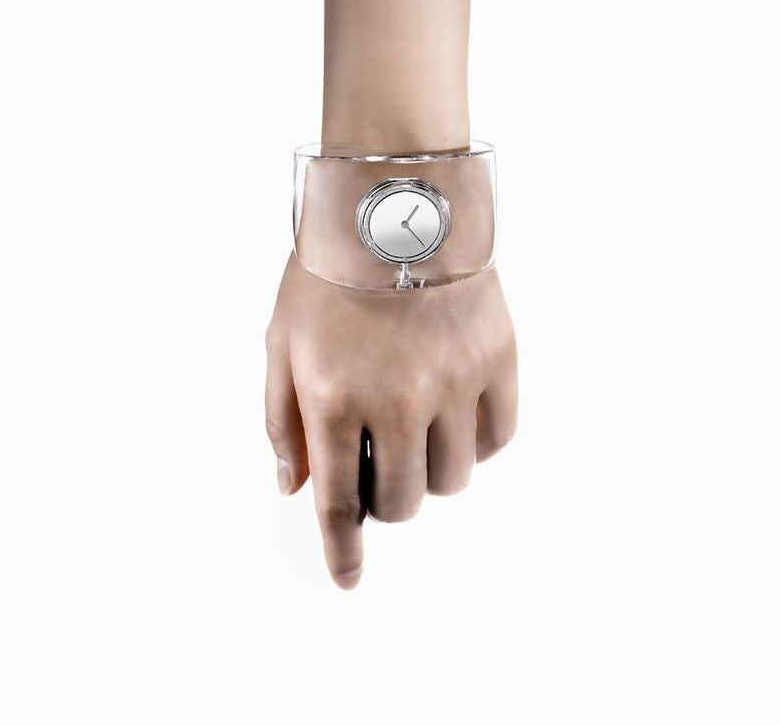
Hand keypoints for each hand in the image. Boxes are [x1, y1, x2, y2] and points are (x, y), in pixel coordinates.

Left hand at [265, 254, 517, 588]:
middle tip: (381, 463)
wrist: (395, 202)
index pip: (339, 503)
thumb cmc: (329, 272)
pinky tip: (456, 413)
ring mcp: (454, 382)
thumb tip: (294, 486)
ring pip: (453, 478)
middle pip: (402, 501)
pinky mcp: (498, 361)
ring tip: (418, 428)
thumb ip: (283, 420)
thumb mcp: (282, 341)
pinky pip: (497, 438)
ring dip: (430, 470)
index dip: (343, 552)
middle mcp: (397, 401)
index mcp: (334, 399)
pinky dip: (475, 442)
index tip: (348, 579)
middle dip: (386, 497)